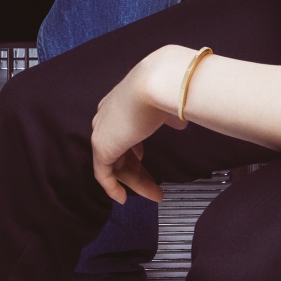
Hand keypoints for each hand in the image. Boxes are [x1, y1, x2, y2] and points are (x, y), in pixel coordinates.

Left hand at [91, 46, 193, 204]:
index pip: (122, 130)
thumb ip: (169, 115)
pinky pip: (103, 173)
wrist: (156, 82)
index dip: (132, 146)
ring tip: (155, 195)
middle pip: (120, 149)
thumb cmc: (164, 87)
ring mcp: (102, 130)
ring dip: (135, 181)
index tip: (142, 158)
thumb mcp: (168, 102)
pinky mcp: (102, 146)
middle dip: (138, 170)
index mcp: (120, 101)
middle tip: (156, 187)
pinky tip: (122, 198)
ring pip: (115, 163)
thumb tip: (179, 123)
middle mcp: (107, 114)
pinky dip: (112, 187)